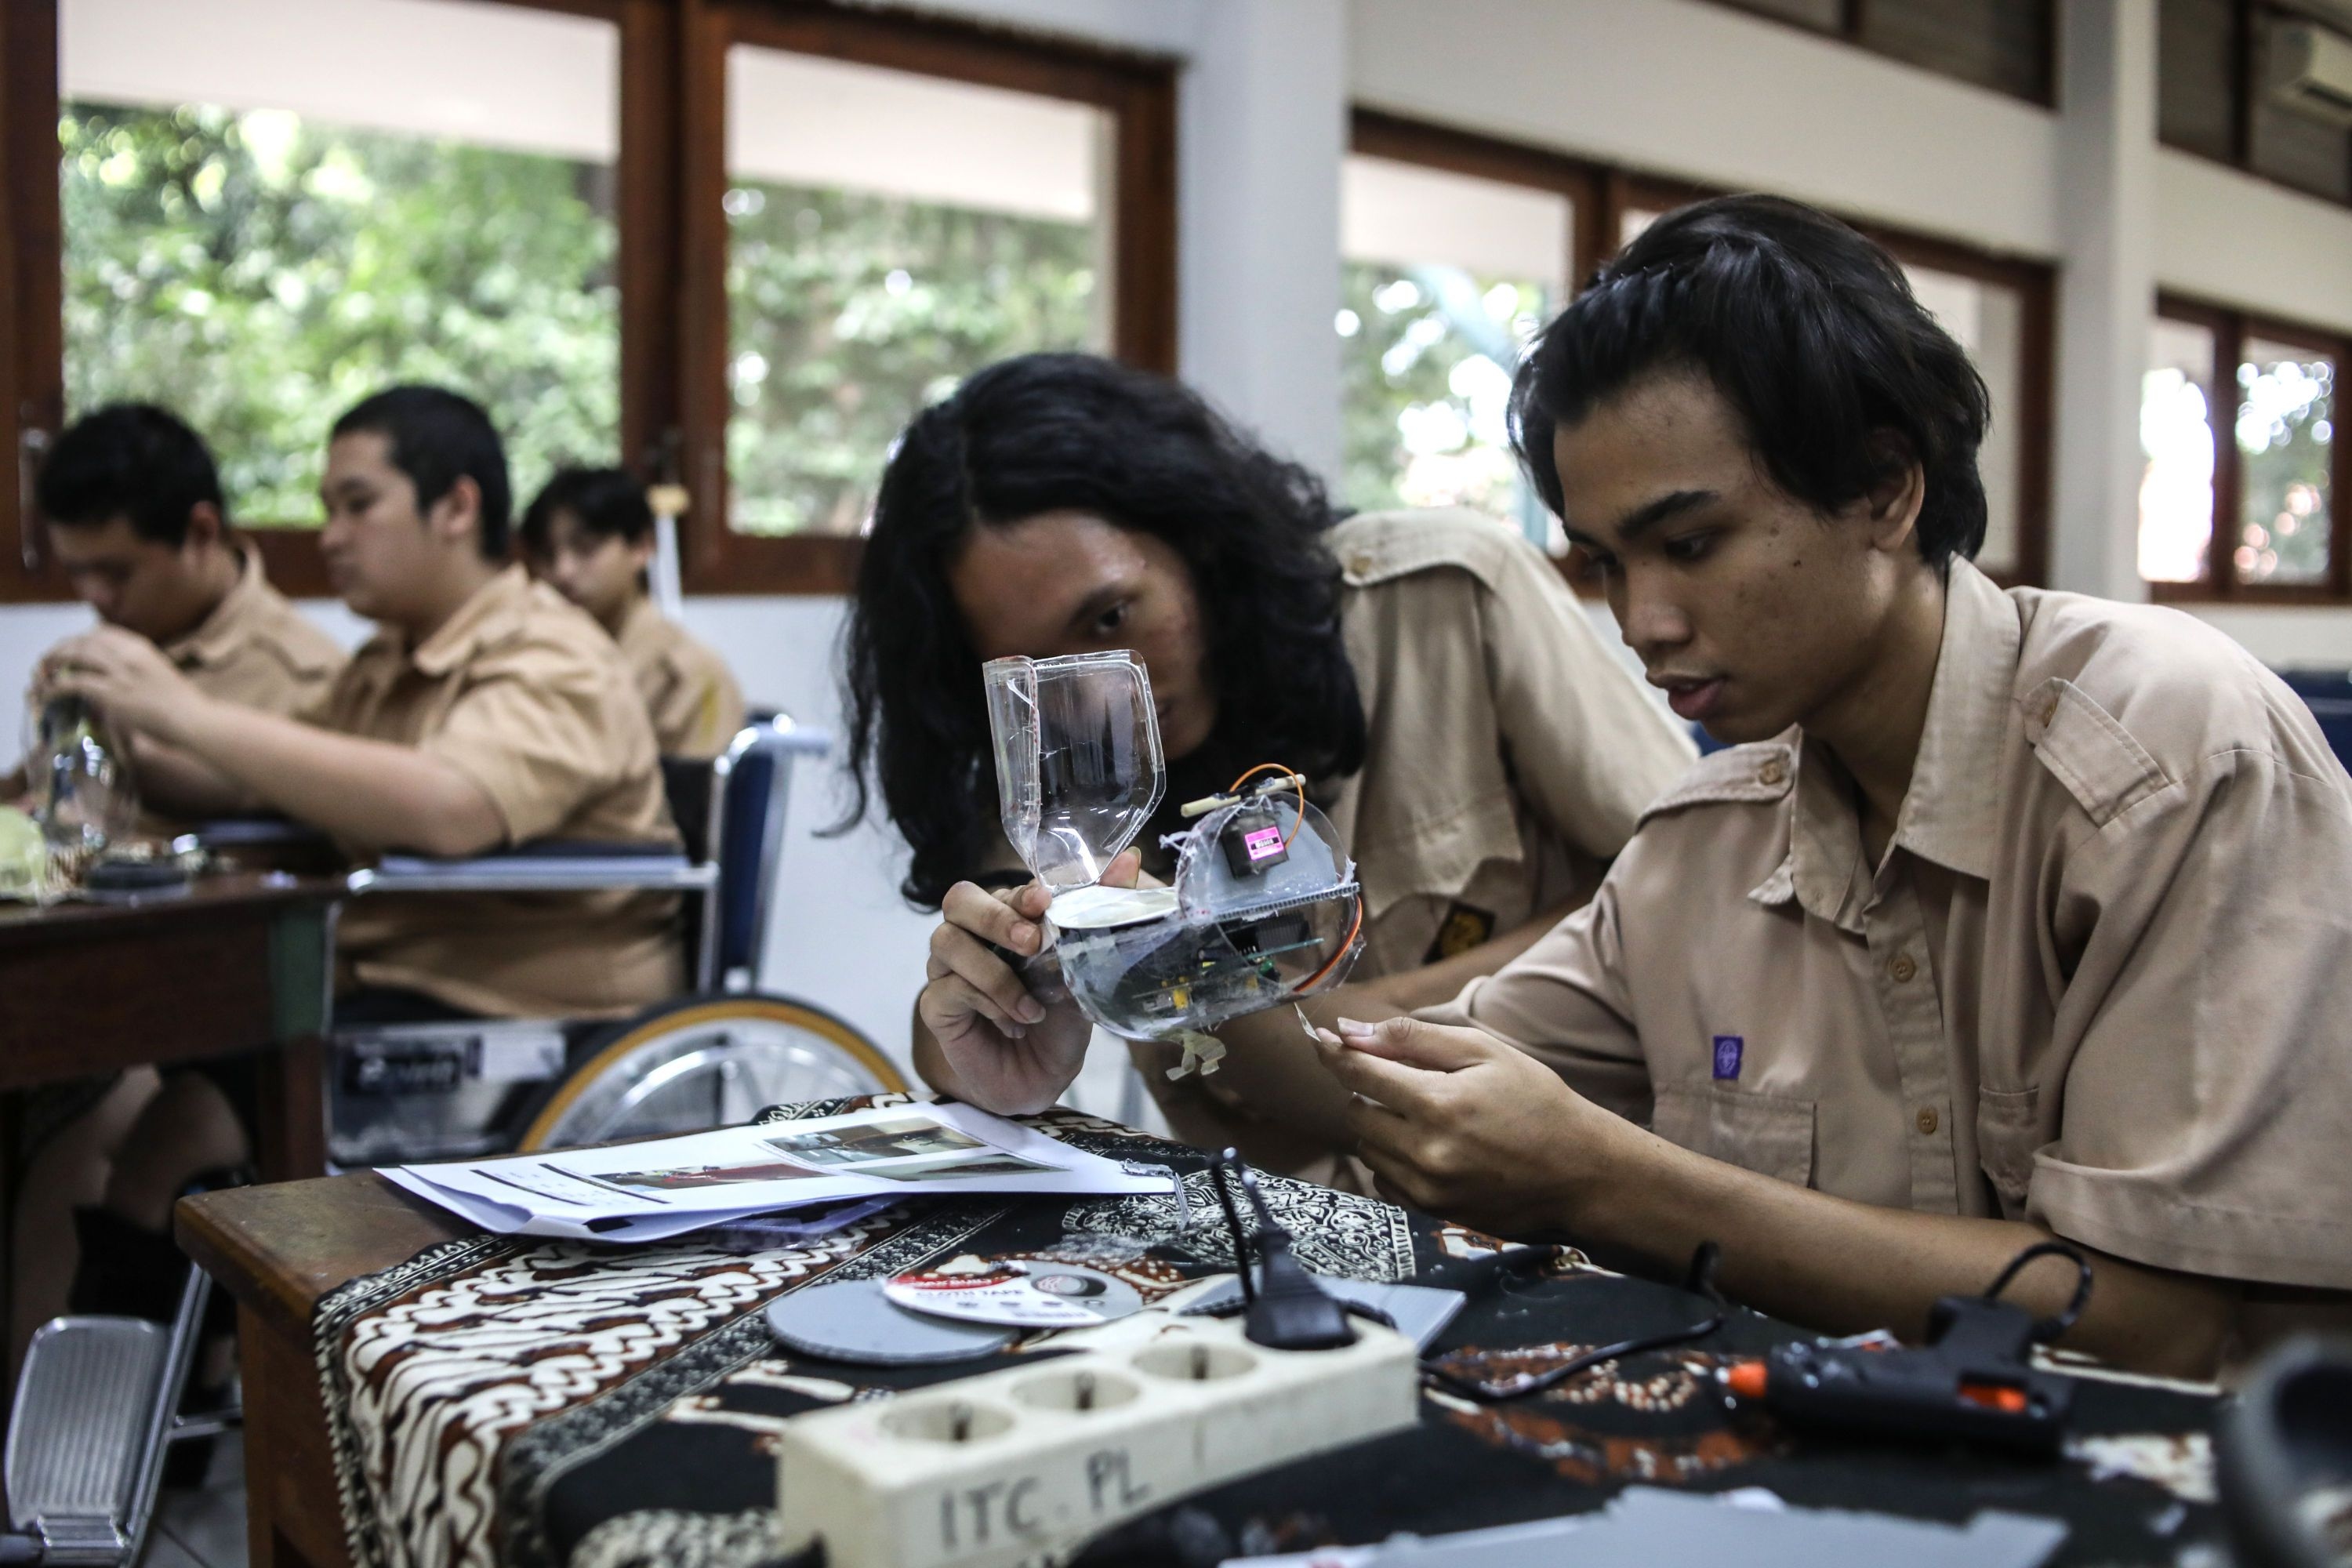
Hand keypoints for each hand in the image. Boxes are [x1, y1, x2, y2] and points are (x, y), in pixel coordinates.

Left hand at [38, 627, 206, 746]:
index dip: (81, 639)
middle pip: (83, 640)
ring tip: (43, 673)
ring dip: (53, 663)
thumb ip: (137, 670)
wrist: (192, 718)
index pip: (102, 632)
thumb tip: (116, 679)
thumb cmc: (182, 703)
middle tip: (50, 661)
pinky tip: (47, 693)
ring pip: (74, 655)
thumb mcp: (158, 675)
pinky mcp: (111, 692)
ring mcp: (119, 672)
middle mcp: (127, 653)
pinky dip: (55, 687)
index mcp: (141, 646)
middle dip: (61, 648)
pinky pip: (72, 683)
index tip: (72, 649)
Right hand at [917, 848, 1142, 1115]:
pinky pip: (946, 989)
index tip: (1045, 900)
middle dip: (996, 918)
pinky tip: (1013, 1023)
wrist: (1042, 1079)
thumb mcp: (1086, 970)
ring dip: (995, 973)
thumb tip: (1129, 862)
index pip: (1005, 890)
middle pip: (959, 900)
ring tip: (1032, 1007)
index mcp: (1006, 919)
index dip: (1022, 892)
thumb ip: (1098, 917)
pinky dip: (986, 1004)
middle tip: (1031, 944)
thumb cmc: (1060, 1021)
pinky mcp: (935, 1004)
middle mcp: (971, 936)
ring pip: (947, 942)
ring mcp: (947, 969)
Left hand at [1313, 1015, 1626, 1235]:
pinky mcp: (1432, 1214)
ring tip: (1425, 1117)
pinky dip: (1393, 1161)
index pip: (1360, 1074)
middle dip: (1368, 1092)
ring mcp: (1427, 1189)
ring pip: (1367, 1150)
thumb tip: (1353, 1031)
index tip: (1322, 1040)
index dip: (1336, 1053)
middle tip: (1403, 1083)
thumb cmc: (1539, 1104)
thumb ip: (1415, 1039)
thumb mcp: (1486, 1053)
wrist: (1583, 1176)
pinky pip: (1385, 1182)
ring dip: (1380, 1127)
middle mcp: (1425, 1152)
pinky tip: (1430, 1149)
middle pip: (1356, 1115)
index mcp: (1438, 1103)